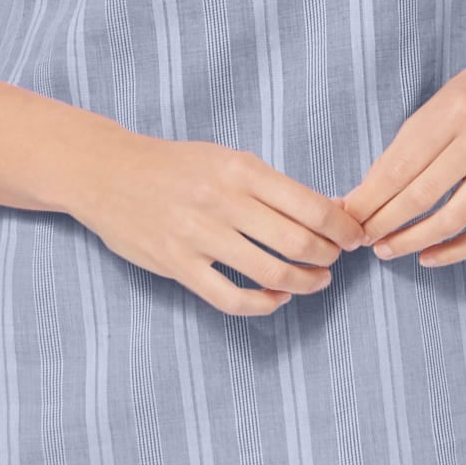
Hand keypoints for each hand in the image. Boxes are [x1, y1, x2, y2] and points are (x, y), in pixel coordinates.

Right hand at [70, 132, 366, 315]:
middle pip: (297, 242)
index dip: (343, 227)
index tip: (356, 236)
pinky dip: (263, 304)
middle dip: (329, 256)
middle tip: (336, 260)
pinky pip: (231, 298)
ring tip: (316, 281)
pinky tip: (276, 299)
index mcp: (240, 169)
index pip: (310, 205)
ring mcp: (198, 236)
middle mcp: (222, 201)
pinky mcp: (178, 265)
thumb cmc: (176, 166)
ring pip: (270, 273)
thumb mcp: (225, 159)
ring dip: (304, 283)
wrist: (109, 172)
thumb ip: (270, 186)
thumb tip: (328, 211)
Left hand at [336, 34, 465, 268]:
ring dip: (413, 240)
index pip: (401, 165)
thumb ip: (407, 146)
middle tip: (359, 238)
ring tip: (386, 249)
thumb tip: (365, 192)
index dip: (370, 198)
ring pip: (454, 217)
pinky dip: (456, 251)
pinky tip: (429, 256)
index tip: (347, 217)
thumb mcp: (438, 104)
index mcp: (452, 110)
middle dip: (384, 222)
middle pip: (423, 193)